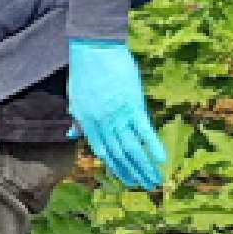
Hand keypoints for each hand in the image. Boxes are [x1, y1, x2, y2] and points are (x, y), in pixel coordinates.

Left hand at [67, 39, 166, 191]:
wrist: (94, 48)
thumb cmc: (85, 70)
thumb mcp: (75, 98)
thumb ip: (78, 118)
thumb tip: (71, 134)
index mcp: (88, 122)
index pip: (103, 151)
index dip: (115, 167)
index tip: (126, 178)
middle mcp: (103, 123)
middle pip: (119, 154)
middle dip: (132, 172)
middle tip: (145, 186)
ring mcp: (118, 115)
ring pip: (132, 148)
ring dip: (144, 166)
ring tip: (155, 180)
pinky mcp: (133, 104)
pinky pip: (144, 130)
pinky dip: (153, 146)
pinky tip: (161, 158)